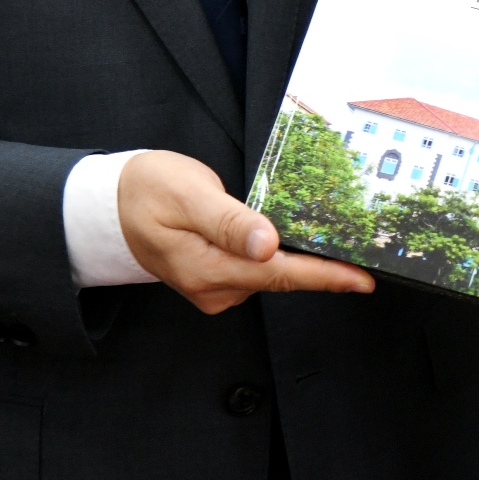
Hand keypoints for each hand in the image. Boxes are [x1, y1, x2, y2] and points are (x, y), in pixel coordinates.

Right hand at [118, 150, 374, 313]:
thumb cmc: (147, 191)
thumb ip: (229, 221)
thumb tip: (267, 244)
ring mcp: (214, 288)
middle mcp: (214, 287)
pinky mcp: (215, 280)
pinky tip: (298, 244)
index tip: (362, 280)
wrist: (111, 206)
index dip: (324, 276)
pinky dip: (280, 259)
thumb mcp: (188, 195)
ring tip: (338, 243)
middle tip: (368, 256)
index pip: (278, 273)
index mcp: (207, 268)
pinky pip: (258, 272)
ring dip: (302, 262)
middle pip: (280, 278)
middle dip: (324, 268)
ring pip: (271, 275)